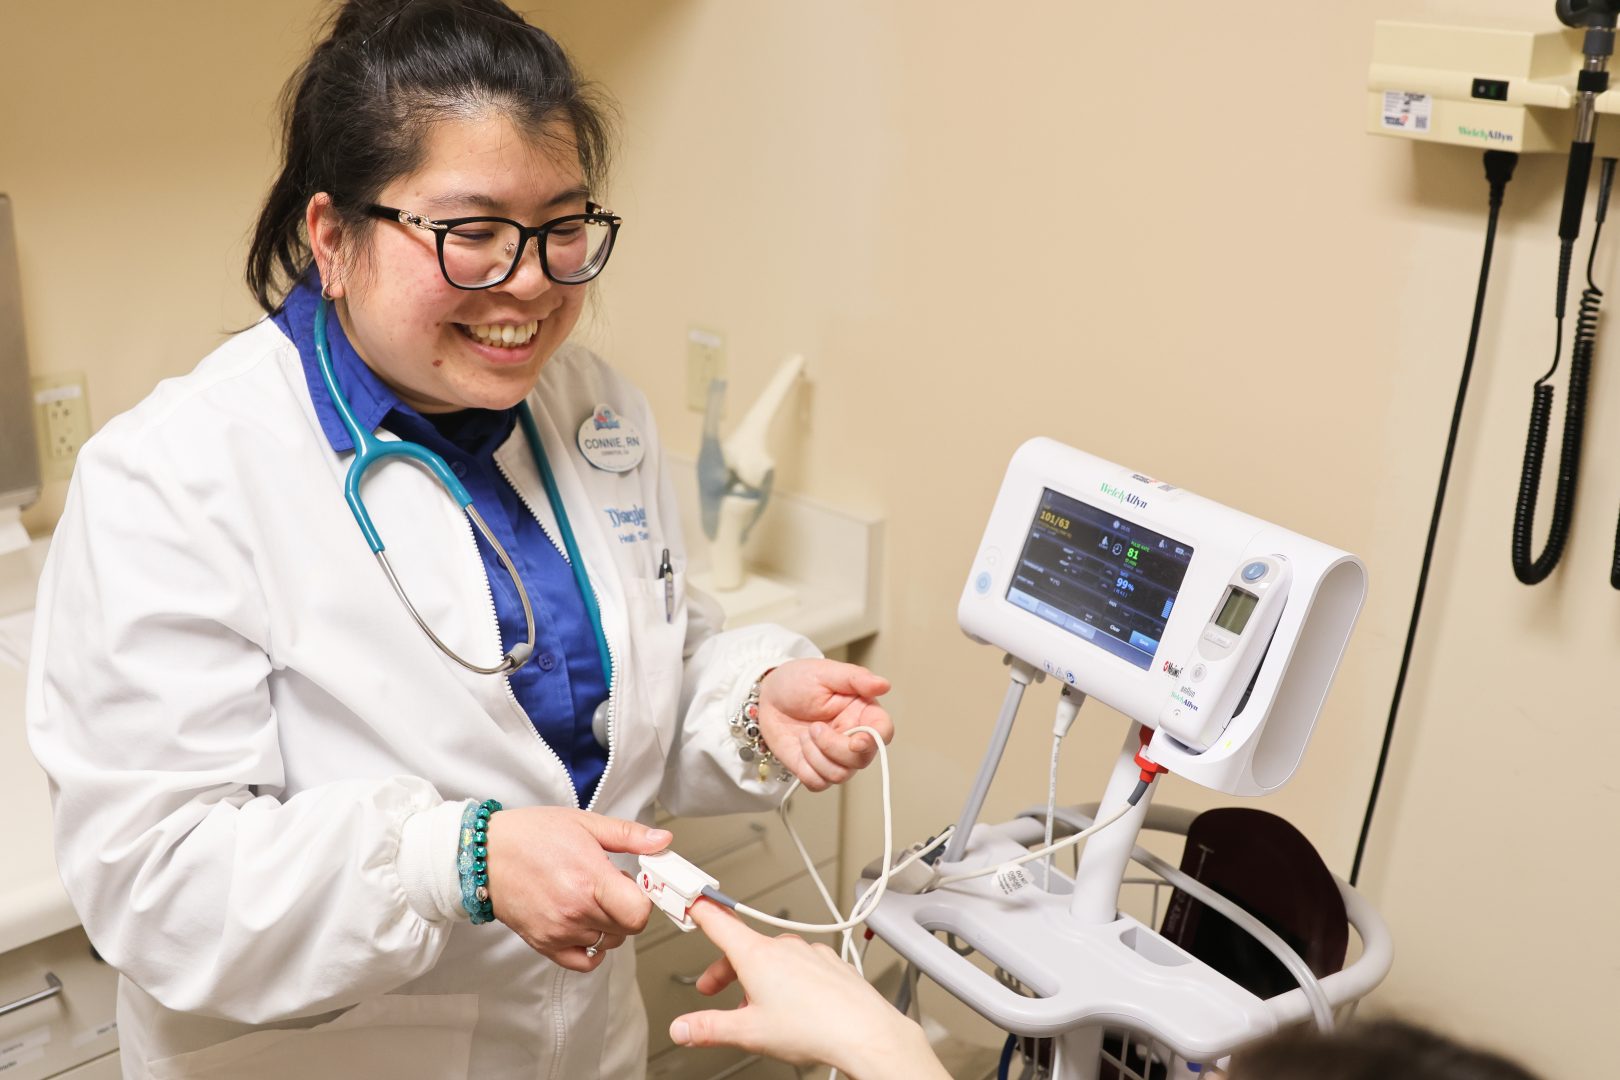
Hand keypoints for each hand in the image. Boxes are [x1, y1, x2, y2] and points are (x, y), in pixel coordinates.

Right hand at [485, 807, 668, 971]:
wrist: (484, 854)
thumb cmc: (531, 836)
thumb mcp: (585, 824)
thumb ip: (628, 836)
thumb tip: (662, 841)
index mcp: (589, 879)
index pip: (639, 912)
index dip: (645, 899)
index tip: (638, 886)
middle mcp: (574, 911)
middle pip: (627, 929)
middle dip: (627, 908)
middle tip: (611, 886)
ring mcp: (559, 931)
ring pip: (608, 942)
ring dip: (609, 925)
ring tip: (590, 897)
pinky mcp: (544, 944)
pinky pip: (583, 963)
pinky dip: (592, 950)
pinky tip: (586, 927)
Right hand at [670, 901, 946, 1079]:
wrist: (865, 1032)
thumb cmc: (814, 1028)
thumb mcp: (748, 1032)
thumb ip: (709, 1028)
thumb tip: (683, 1028)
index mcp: (758, 955)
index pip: (719, 922)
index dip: (700, 911)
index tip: (690, 901)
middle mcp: (784, 947)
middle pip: (743, 948)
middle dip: (725, 969)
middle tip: (712, 990)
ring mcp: (810, 954)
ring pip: (773, 959)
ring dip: (758, 978)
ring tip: (757, 1010)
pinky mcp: (830, 965)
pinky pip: (800, 966)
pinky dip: (787, 981)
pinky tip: (792, 1007)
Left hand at [755, 659, 893, 791]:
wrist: (766, 695)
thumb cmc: (797, 680)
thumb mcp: (825, 672)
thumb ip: (856, 678)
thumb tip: (884, 685)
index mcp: (861, 712)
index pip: (883, 732)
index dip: (875, 740)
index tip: (857, 740)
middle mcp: (852, 737)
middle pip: (861, 760)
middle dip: (834, 747)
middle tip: (814, 727)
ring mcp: (833, 756)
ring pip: (840, 775)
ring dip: (816, 755)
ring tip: (806, 734)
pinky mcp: (813, 768)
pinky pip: (818, 784)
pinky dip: (806, 769)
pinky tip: (800, 748)